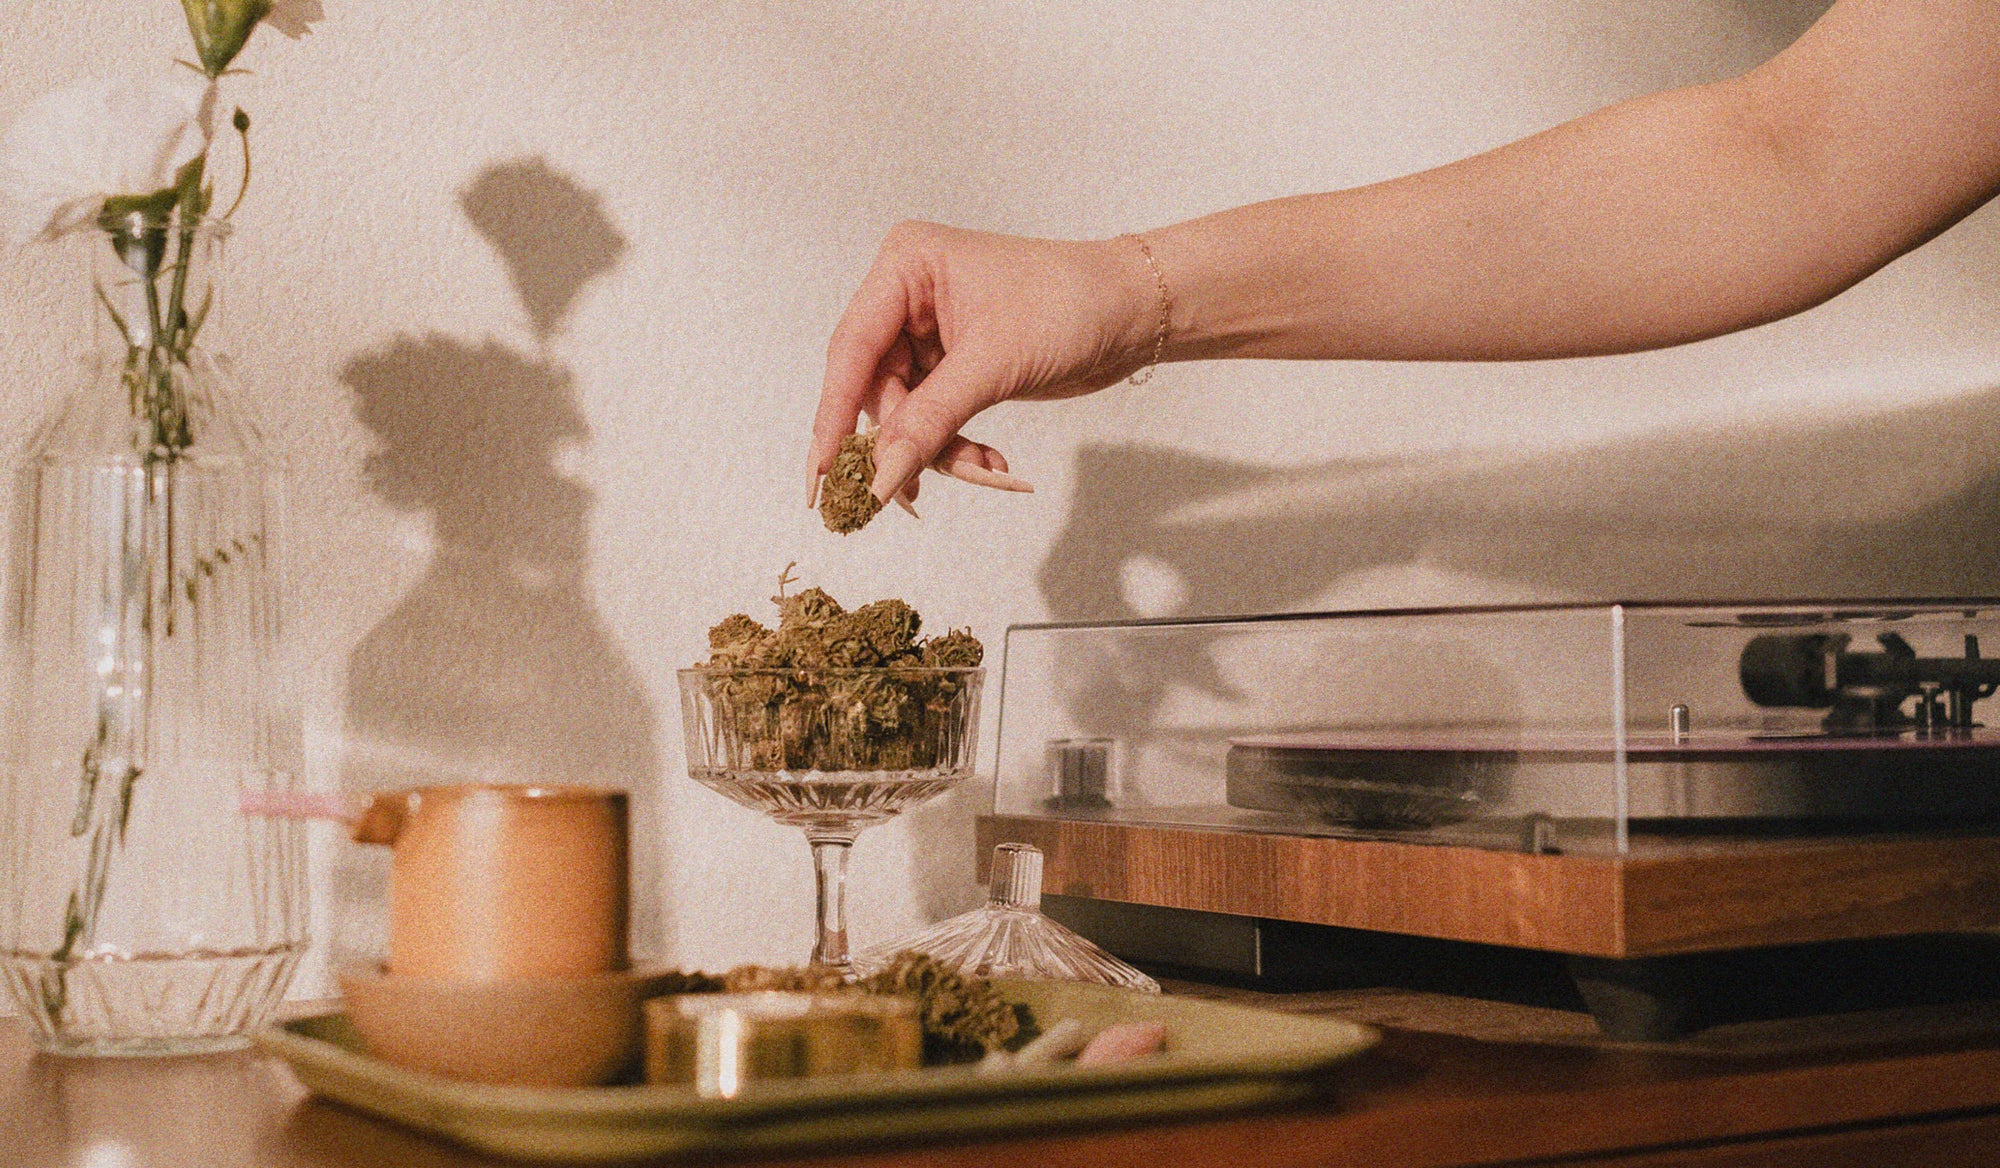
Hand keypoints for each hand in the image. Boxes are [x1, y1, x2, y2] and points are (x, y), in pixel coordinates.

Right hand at [811, 221, 1157, 506]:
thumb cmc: (1071, 306)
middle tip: (921, 493)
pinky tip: (997, 463)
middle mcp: (906, 296)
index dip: (831, 419)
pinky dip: (958, 448)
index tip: (820, 478)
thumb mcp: (993, 364)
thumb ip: (929, 423)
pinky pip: (933, 421)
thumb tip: (879, 481)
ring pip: (905, 416)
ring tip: (991, 471)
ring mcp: (927, 333)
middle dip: (907, 444)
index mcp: (904, 267)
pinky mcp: (952, 365)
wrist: (1135, 311)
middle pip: (875, 392)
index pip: (850, 352)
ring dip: (940, 453)